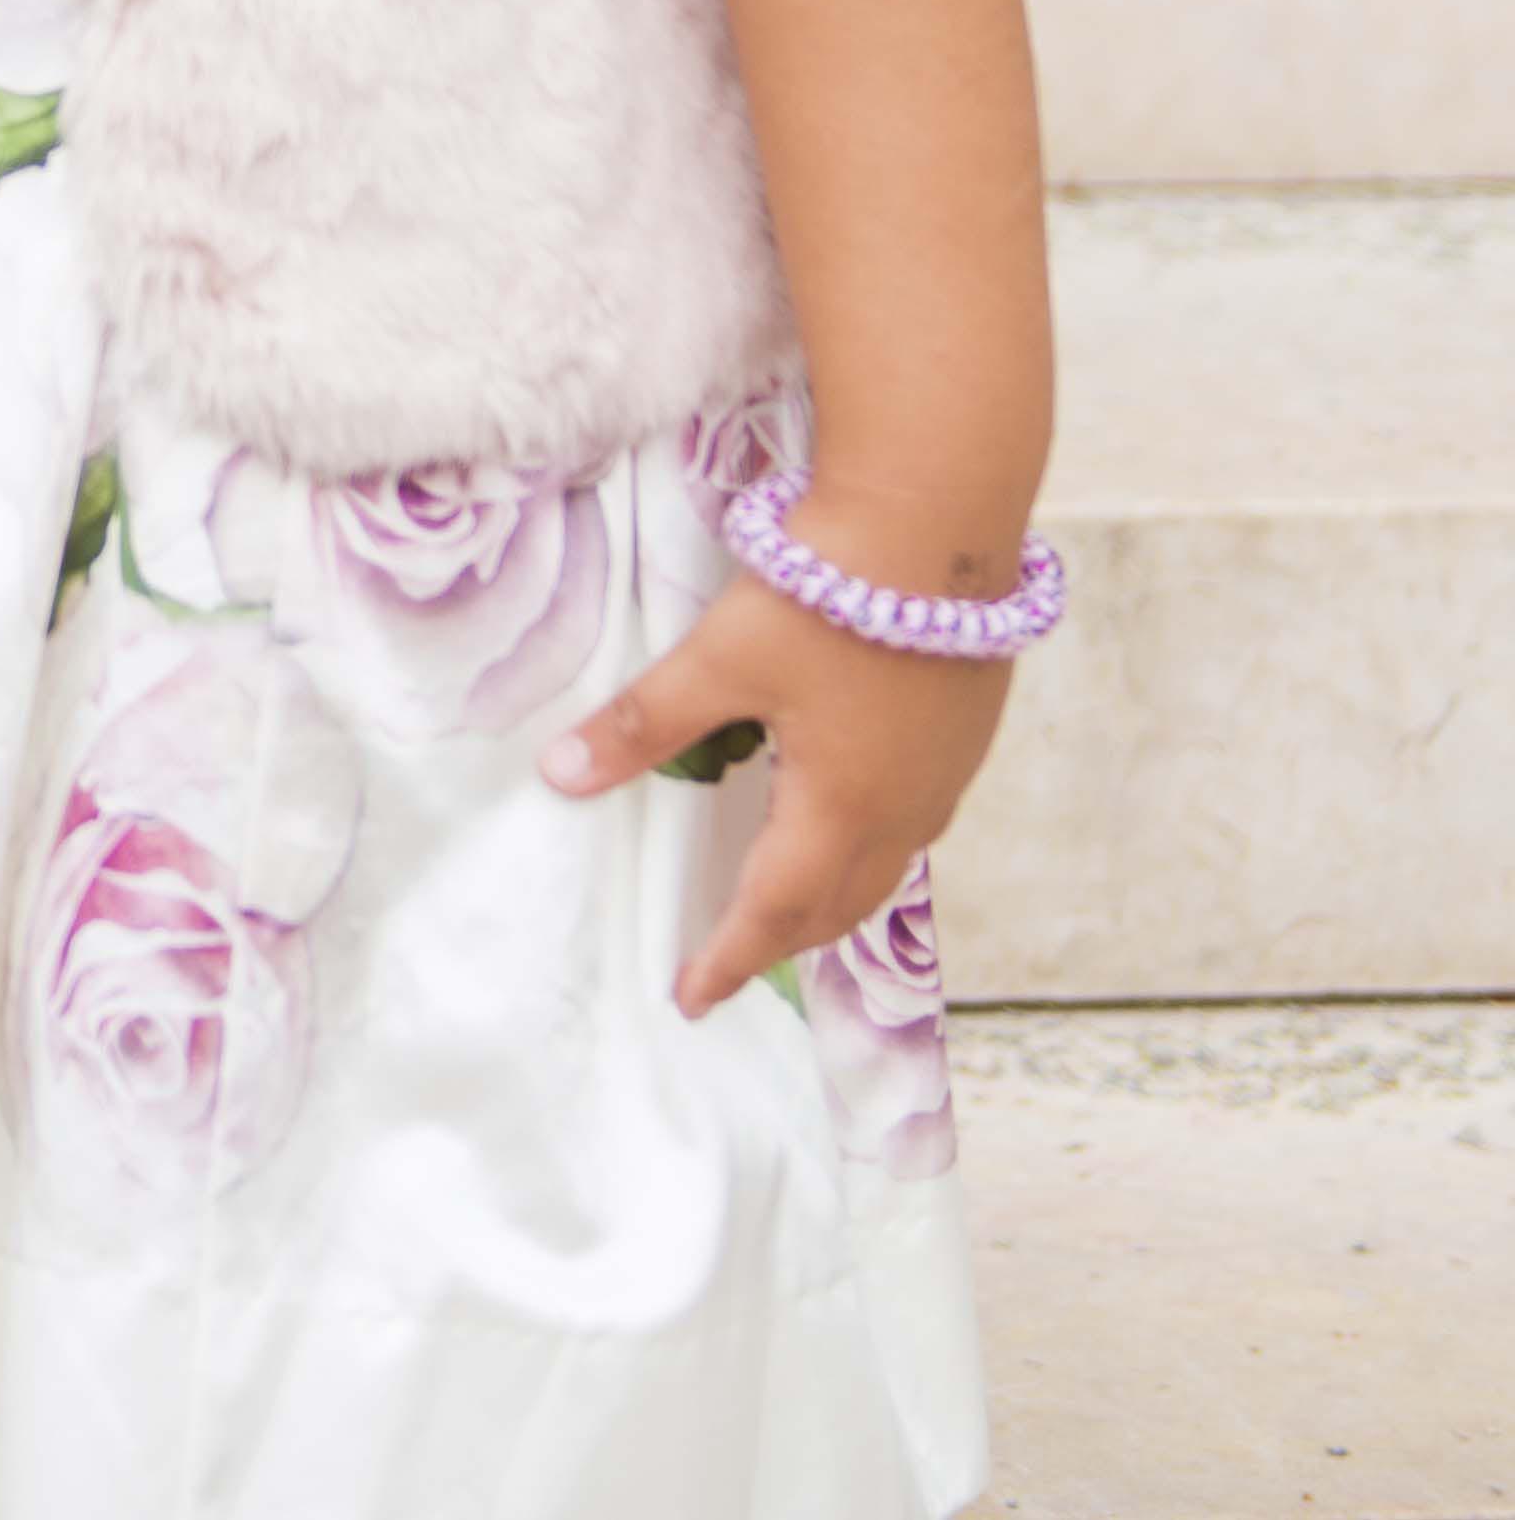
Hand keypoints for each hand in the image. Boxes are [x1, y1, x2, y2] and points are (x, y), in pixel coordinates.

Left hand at [542, 561, 1010, 1018]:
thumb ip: (642, 724)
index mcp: (841, 807)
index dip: (730, 956)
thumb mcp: (720, 660)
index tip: (691, 998)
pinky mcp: (965, 735)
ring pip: (886, 867)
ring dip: (834, 899)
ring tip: (789, 911)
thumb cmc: (826, 599)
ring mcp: (945, 775)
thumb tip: (559, 776)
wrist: (940, 526)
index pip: (775, 910)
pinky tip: (851, 823)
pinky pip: (915, 824)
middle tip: (733, 961)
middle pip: (840, 903)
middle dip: (783, 940)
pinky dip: (871, 850)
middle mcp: (904, 809)